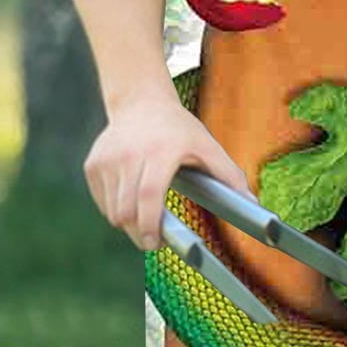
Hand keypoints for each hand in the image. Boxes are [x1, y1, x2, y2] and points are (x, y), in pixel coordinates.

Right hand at [84, 88, 251, 251]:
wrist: (141, 102)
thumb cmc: (178, 128)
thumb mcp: (207, 146)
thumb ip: (228, 175)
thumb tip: (253, 203)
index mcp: (160, 151)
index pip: (149, 196)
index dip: (150, 224)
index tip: (156, 243)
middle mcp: (130, 155)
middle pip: (126, 211)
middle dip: (139, 233)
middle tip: (152, 239)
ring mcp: (107, 160)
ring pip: (112, 210)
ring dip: (128, 221)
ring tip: (144, 214)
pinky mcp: (93, 165)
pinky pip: (102, 201)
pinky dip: (115, 208)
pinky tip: (130, 197)